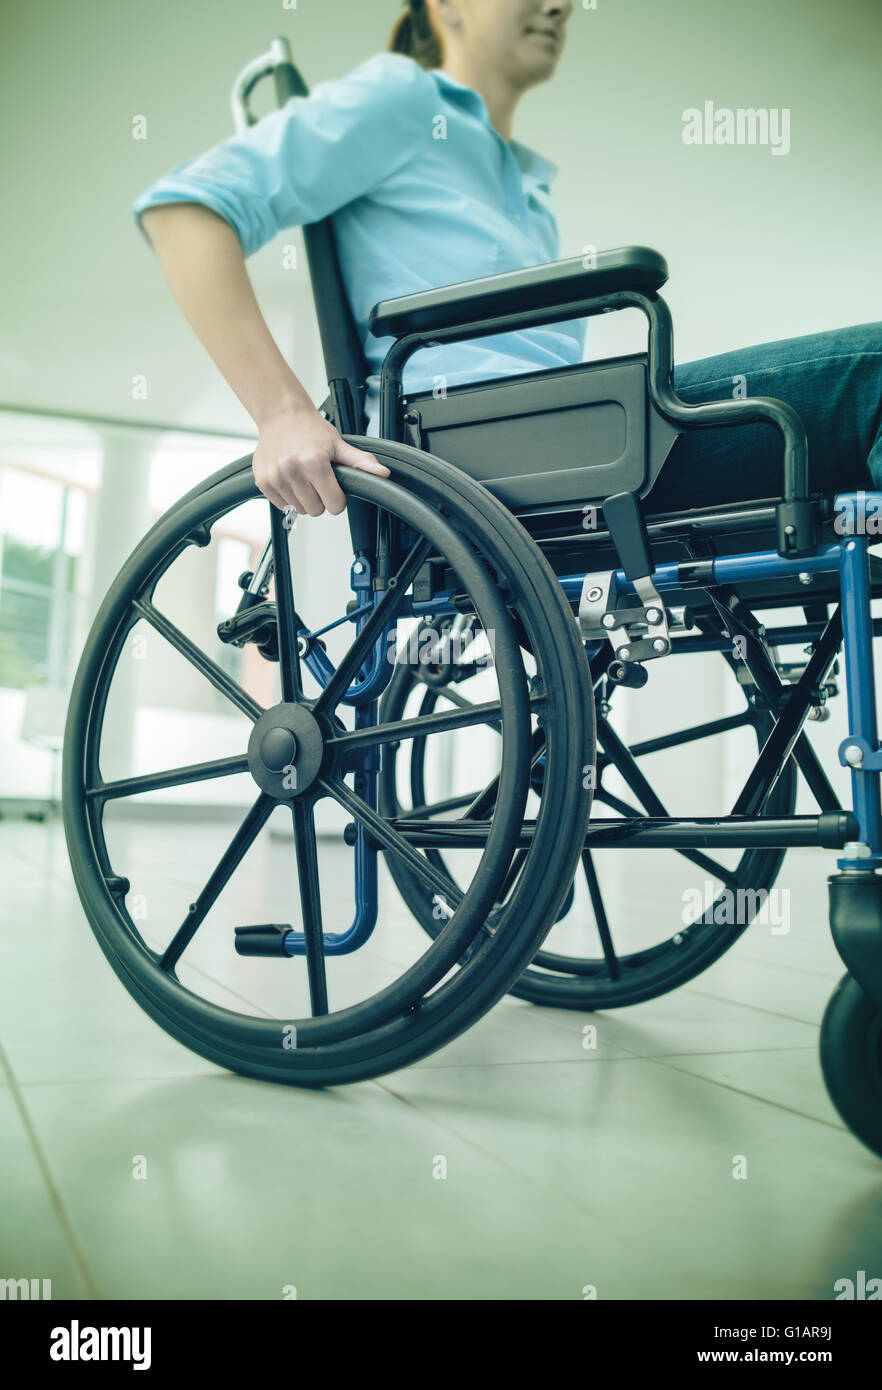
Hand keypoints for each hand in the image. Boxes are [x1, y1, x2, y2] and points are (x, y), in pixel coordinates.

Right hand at [252, 402, 389, 515]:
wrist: (281, 415)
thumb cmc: (310, 429)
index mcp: (313, 463)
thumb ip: (361, 463)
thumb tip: (383, 473)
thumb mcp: (339, 445)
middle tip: (318, 479)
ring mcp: (275, 477)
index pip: (334, 505)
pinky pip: (281, 505)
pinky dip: (288, 496)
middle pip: (316, 510)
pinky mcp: (263, 482)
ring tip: (303, 477)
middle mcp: (292, 471)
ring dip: (304, 498)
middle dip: (321, 498)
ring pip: (299, 509)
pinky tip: (290, 479)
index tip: (334, 486)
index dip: (338, 498)